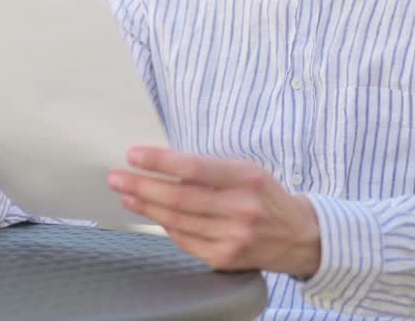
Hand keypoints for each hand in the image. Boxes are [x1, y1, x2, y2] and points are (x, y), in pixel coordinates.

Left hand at [108, 148, 320, 277]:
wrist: (299, 236)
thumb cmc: (264, 195)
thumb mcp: (246, 170)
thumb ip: (210, 169)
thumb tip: (162, 166)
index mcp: (246, 178)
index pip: (195, 168)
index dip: (160, 162)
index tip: (133, 155)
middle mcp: (241, 209)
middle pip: (179, 198)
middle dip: (141, 187)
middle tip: (116, 178)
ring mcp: (233, 238)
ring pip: (177, 221)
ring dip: (147, 207)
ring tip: (126, 195)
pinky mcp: (226, 259)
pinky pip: (185, 240)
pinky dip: (166, 226)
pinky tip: (152, 215)